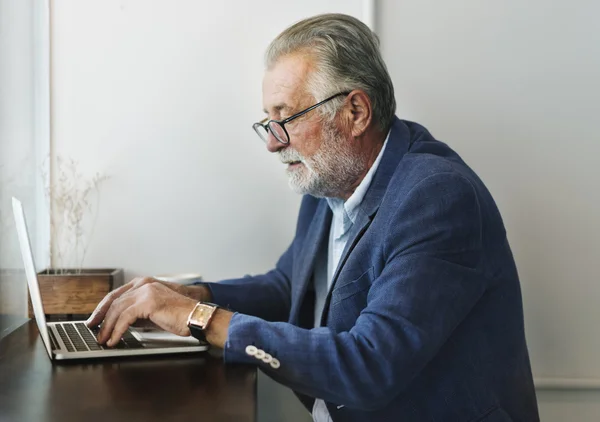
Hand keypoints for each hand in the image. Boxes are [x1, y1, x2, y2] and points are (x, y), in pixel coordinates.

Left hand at [86, 276, 208, 327]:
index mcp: (143, 283)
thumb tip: (120, 323)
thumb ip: (137, 312)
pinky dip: (117, 330)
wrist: (195, 316)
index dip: (102, 308)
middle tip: (94, 332)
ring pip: (117, 310)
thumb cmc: (179, 316)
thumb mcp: (153, 312)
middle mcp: (143, 284)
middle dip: (101, 318)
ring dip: (108, 327)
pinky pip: (125, 318)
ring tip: (104, 340)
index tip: (95, 320)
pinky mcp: (148, 302)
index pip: (116, 294)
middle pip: (113, 301)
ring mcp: (145, 291)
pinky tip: (115, 339)